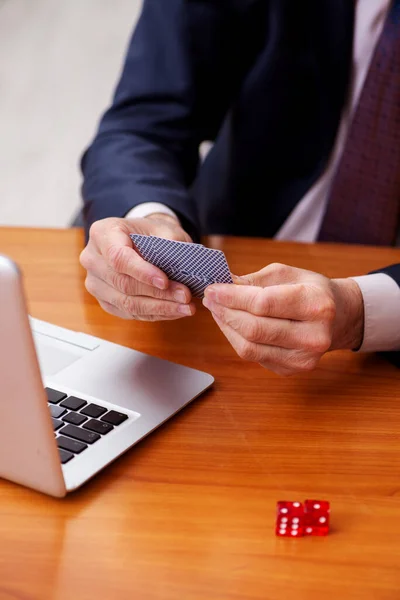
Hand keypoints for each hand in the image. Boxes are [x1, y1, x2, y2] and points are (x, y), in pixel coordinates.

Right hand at [80, 214, 195, 320]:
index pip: (118, 257)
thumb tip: (180, 265)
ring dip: (159, 308)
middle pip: (123, 283)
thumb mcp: (164, 229)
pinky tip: (174, 312)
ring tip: (185, 308)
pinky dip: (155, 314)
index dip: (142, 272)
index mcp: (102, 233)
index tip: (165, 281)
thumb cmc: (151, 233)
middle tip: (185, 296)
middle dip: (158, 293)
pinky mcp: (105, 301)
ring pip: (126, 303)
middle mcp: (92, 259)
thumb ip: (170, 243)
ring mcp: (95, 283)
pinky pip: (129, 313)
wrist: (140, 241)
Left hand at [202, 263, 363, 375]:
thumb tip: (221, 285)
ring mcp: (304, 358)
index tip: (213, 288)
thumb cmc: (311, 290)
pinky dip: (236, 339)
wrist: (339, 317)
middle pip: (254, 328)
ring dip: (226, 327)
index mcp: (317, 305)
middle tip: (210, 298)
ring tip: (217, 310)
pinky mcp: (292, 370)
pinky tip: (231, 324)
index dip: (232, 297)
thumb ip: (254, 281)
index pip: (263, 304)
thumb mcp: (287, 274)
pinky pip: (253, 356)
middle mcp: (314, 336)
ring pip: (249, 347)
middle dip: (225, 312)